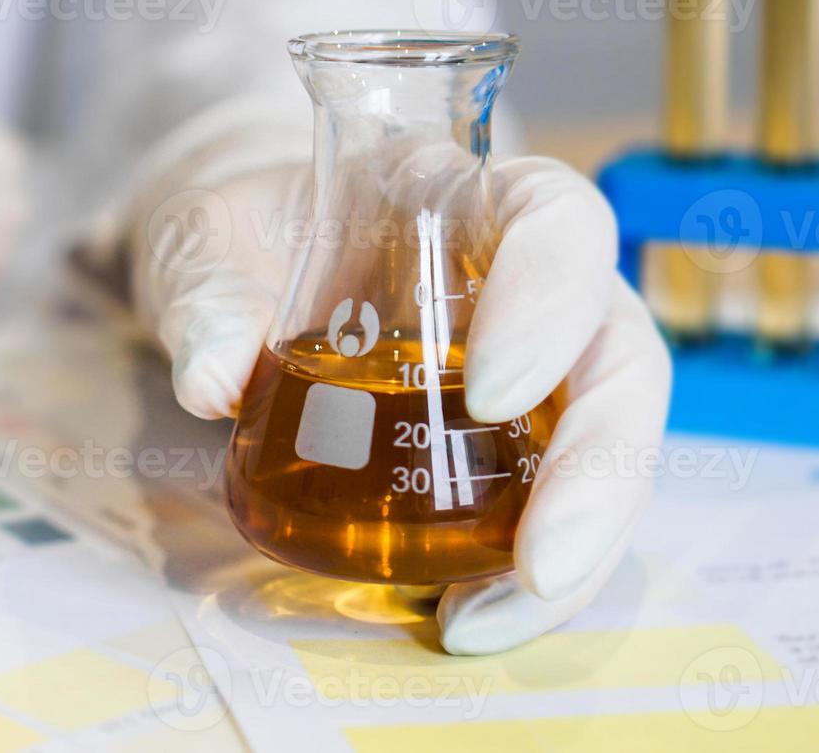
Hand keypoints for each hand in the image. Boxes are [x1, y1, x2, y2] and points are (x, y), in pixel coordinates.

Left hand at [133, 155, 669, 654]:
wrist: (238, 274)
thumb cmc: (238, 237)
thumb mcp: (199, 245)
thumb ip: (203, 296)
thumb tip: (213, 378)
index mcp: (461, 197)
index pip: (556, 219)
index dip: (549, 300)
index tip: (491, 393)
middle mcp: (524, 279)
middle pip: (619, 360)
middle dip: (601, 472)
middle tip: (539, 565)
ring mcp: (534, 365)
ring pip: (607, 448)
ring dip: (573, 547)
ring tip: (484, 621)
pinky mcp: (509, 443)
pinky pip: (548, 504)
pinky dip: (519, 574)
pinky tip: (464, 619)